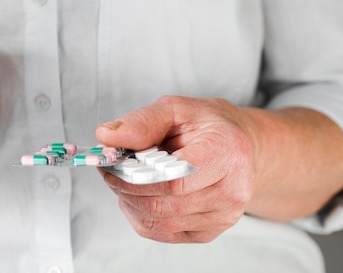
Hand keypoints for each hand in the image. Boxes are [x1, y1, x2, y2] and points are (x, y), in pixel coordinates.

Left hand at [95, 95, 255, 243]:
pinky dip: (139, 214)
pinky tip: (138, 194)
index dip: (137, 175)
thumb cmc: (205, 125)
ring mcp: (223, 217)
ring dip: (130, 201)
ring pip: (159, 221)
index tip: (114, 163)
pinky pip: (161, 232)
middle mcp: (232, 190)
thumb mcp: (175, 109)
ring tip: (125, 178)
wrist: (235, 147)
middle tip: (111, 168)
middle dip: (126, 187)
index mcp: (227, 152)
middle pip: (163, 203)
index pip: (175, 179)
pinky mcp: (209, 232)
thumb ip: (141, 122)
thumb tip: (106, 136)